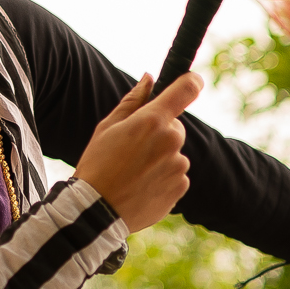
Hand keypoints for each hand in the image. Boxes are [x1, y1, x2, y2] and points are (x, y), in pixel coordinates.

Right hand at [73, 73, 199, 232]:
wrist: (96, 210)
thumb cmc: (97, 164)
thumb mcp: (107, 127)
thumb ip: (133, 100)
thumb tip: (149, 78)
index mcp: (152, 120)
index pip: (185, 89)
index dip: (192, 81)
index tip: (192, 81)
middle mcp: (171, 140)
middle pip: (174, 127)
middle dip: (159, 132)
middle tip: (132, 149)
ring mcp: (179, 166)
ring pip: (174, 153)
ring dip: (160, 158)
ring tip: (133, 172)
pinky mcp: (181, 187)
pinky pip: (176, 175)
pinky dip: (163, 178)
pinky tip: (141, 185)